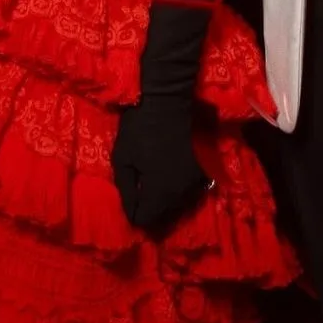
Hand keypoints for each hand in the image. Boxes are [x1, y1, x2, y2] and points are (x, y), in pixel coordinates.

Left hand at [112, 93, 212, 231]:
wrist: (169, 101)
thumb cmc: (141, 128)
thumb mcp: (122, 158)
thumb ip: (126, 189)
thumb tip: (131, 212)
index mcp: (160, 193)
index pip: (145, 220)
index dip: (133, 212)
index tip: (129, 197)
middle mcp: (181, 194)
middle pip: (163, 217)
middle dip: (150, 210)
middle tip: (138, 193)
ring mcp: (194, 183)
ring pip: (177, 206)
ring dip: (164, 202)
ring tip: (152, 184)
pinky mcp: (201, 171)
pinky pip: (188, 192)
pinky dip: (177, 190)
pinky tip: (168, 176)